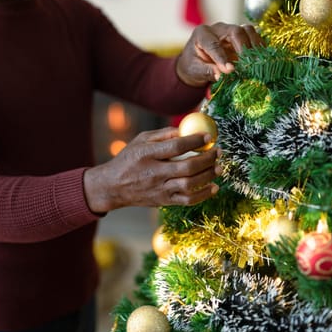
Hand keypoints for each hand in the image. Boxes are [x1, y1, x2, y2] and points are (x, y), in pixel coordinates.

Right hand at [84, 127, 221, 212]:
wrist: (113, 187)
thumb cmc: (129, 159)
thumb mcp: (140, 140)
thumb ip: (163, 134)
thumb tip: (187, 129)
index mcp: (147, 154)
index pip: (176, 147)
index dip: (195, 141)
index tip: (208, 137)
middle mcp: (154, 173)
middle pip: (187, 167)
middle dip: (207, 159)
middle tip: (218, 152)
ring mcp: (159, 189)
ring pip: (190, 185)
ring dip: (208, 176)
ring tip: (218, 167)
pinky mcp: (163, 202)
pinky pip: (187, 200)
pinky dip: (203, 194)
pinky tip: (213, 187)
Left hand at [176, 23, 263, 86]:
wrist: (197, 63)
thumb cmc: (194, 66)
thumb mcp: (195, 71)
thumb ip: (207, 71)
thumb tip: (220, 75)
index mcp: (202, 34)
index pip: (214, 44)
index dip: (222, 58)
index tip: (230, 70)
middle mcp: (218, 29)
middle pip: (235, 31)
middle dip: (243, 48)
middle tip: (248, 65)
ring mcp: (231, 31)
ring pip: (247, 30)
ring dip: (254, 45)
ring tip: (257, 61)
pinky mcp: (241, 37)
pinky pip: (253, 36)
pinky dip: (258, 46)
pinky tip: (261, 57)